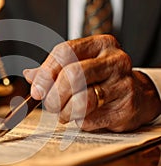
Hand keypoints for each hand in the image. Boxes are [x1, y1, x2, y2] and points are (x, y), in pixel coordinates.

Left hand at [23, 35, 160, 131]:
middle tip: (50, 105)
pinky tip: (83, 117)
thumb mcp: (78, 66)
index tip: (37, 89)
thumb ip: (53, 70)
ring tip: (64, 114)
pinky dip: (80, 121)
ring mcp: (123, 83)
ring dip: (65, 112)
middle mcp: (114, 60)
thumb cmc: (101, 79)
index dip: (46, 72)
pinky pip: (91, 118)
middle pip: (72, 75)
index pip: (65, 52)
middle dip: (55, 95)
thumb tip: (29, 75)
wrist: (136, 95)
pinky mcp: (126, 107)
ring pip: (82, 100)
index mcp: (100, 45)